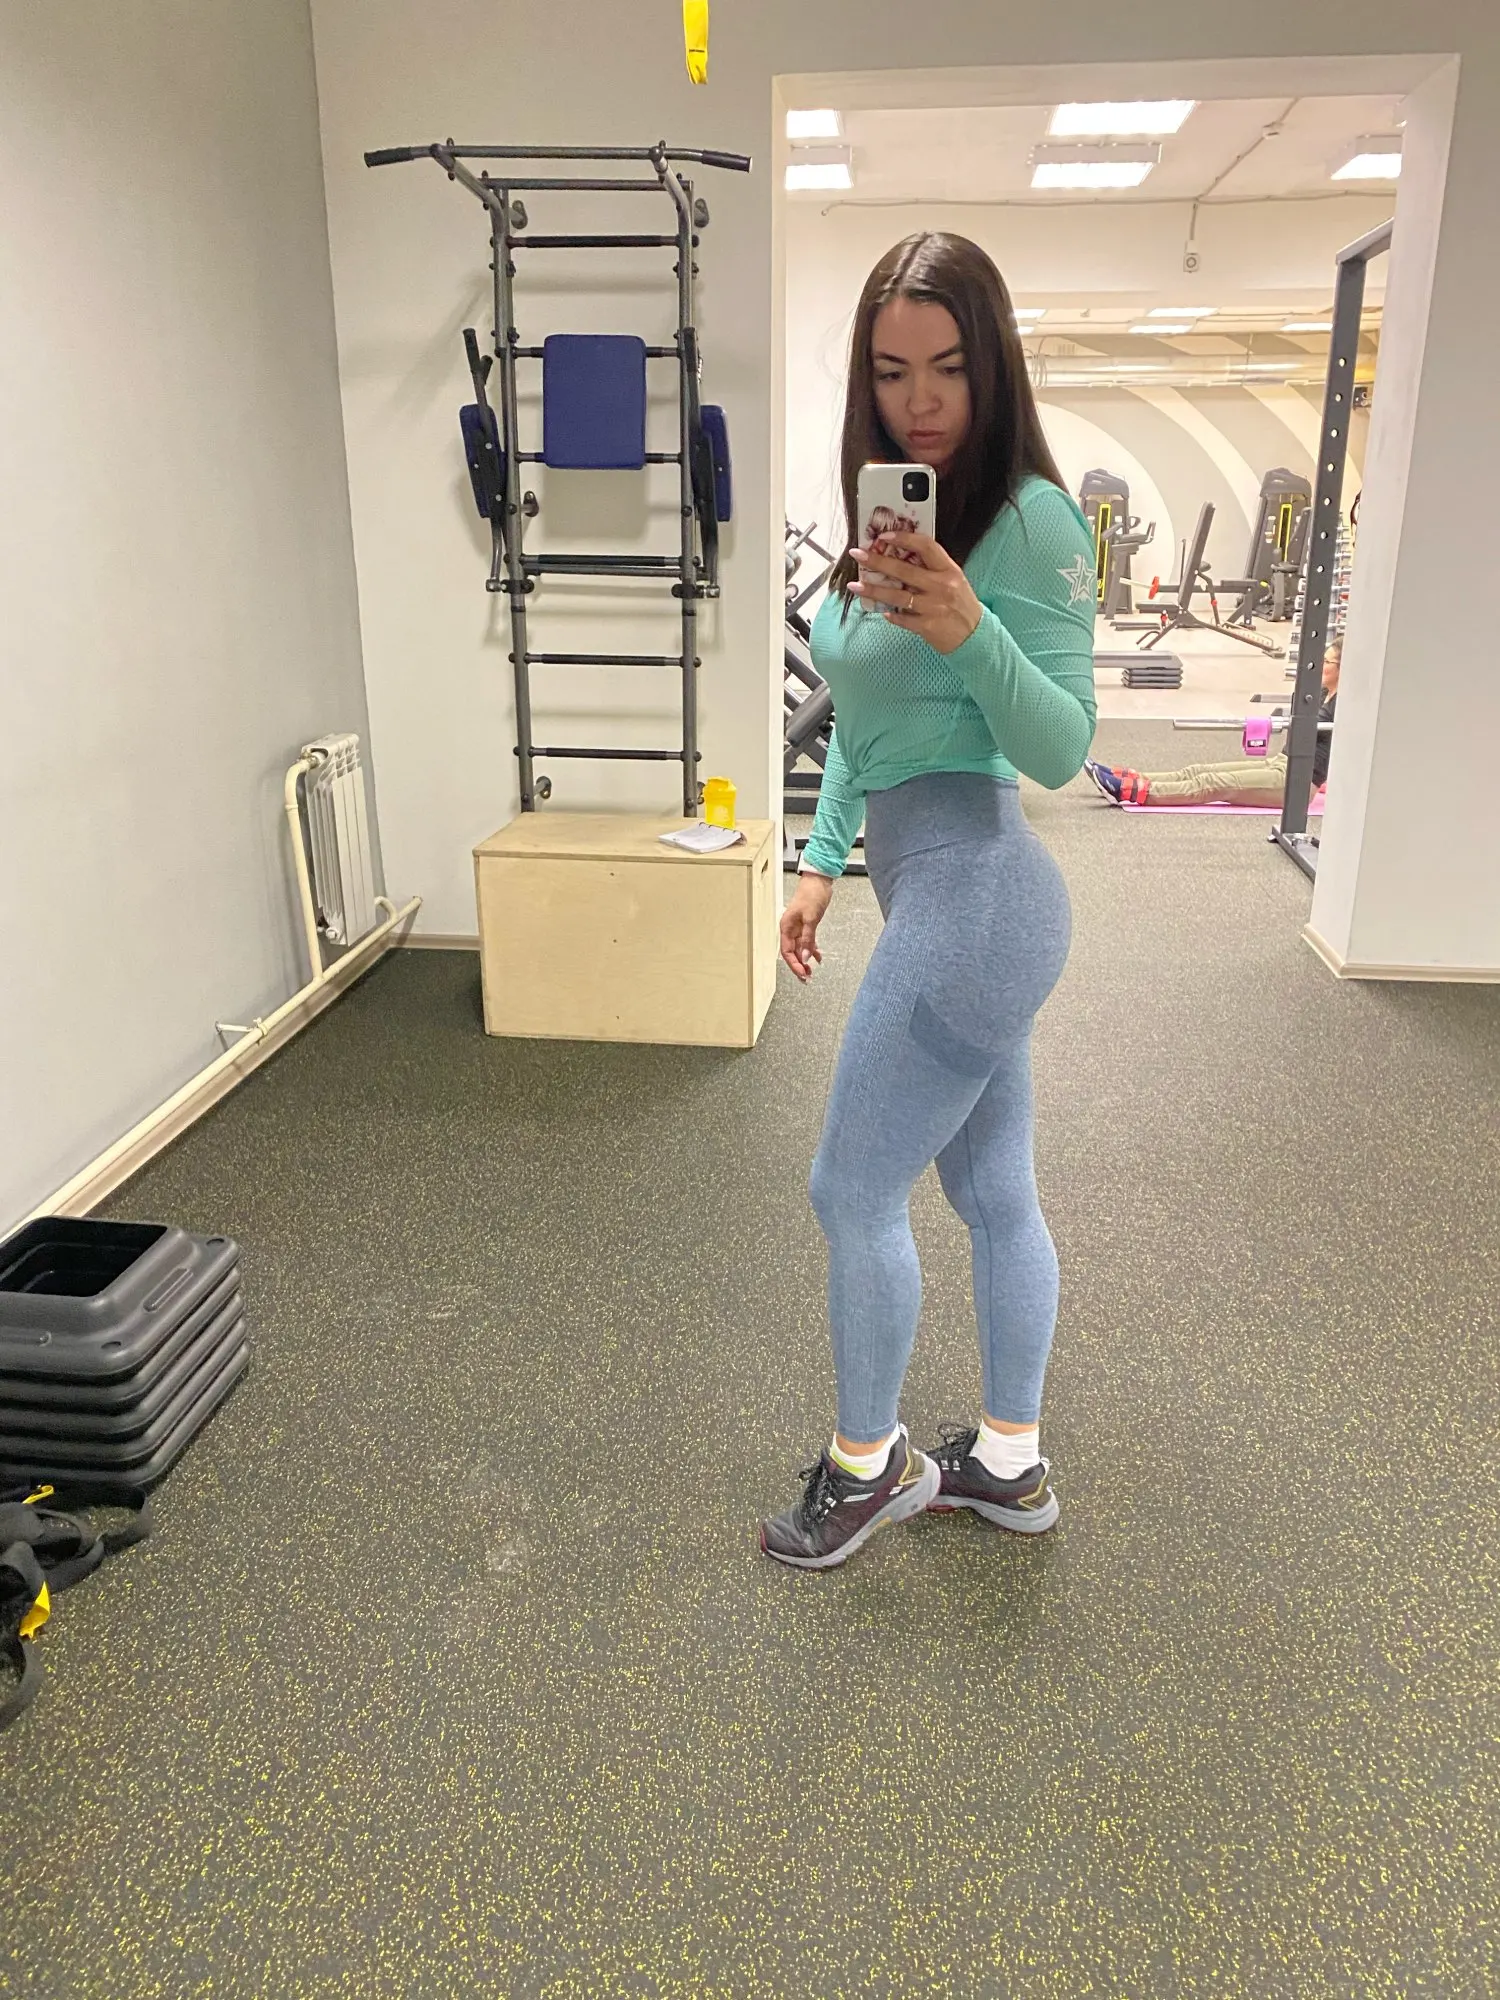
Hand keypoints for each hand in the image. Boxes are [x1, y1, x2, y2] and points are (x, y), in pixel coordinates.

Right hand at [780, 873, 832, 981]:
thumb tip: (806, 957)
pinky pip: (807, 941)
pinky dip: (812, 950)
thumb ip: (808, 939)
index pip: (787, 952)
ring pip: (800, 949)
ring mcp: (798, 927)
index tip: (803, 974)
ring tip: (811, 972)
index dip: (794, 965)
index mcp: (786, 927)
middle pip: (792, 953)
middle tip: (807, 978)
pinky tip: (817, 957)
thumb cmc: (811, 895)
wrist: (819, 880)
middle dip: (799, 966)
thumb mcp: (810, 918)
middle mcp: (790, 929)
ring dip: (805, 960)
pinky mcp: (806, 925)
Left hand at [849, 533, 983, 653]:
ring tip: (855, 585)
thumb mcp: (953, 580)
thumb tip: (899, 556)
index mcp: (949, 570)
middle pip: (904, 570)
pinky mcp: (927, 626)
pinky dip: (890, 615)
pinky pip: (902, 619)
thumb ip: (931, 568)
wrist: (975, 636)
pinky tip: (881, 611)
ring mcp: (934, 607)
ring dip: (873, 590)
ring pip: (897, 596)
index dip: (903, 538)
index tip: (883, 536)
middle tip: (858, 555)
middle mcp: (942, 586)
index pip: (925, 546)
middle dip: (877, 561)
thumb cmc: (961, 605)